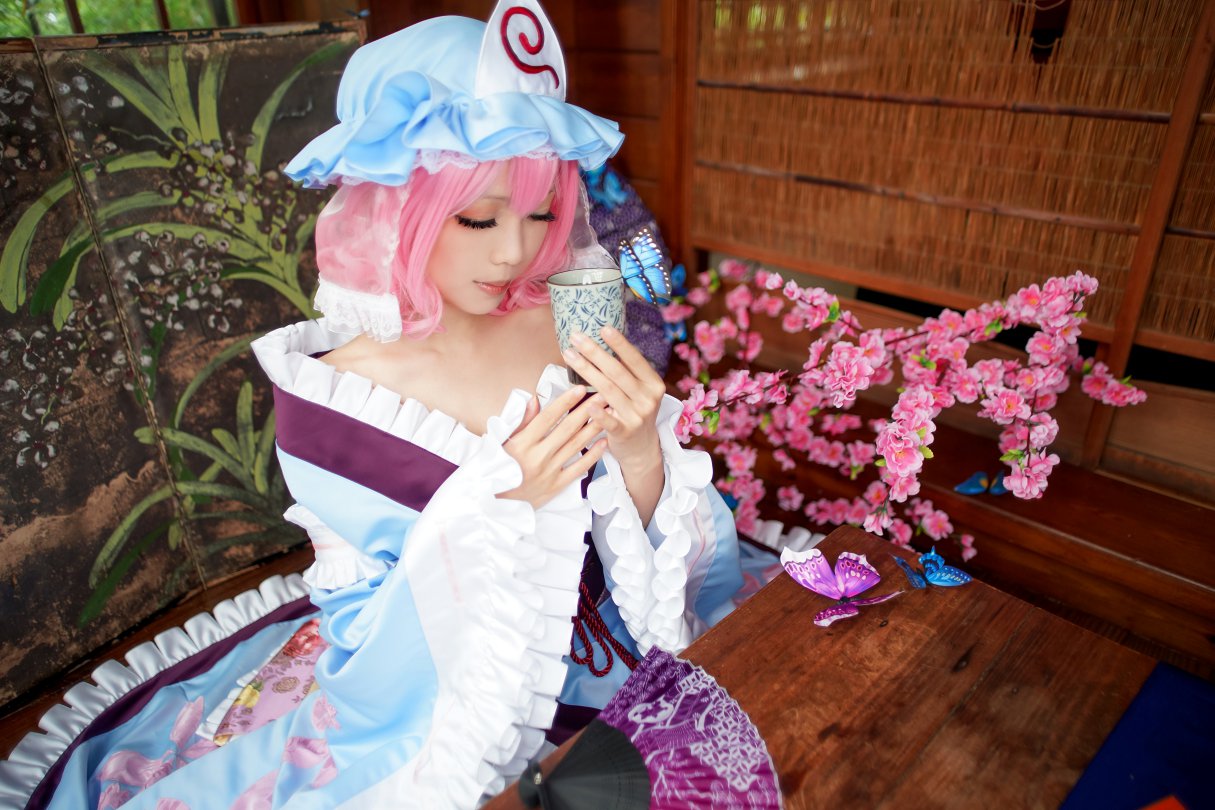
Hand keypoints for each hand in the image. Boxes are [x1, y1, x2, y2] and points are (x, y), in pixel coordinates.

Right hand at [499, 385, 606, 509]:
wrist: (491, 504)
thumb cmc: (494, 470)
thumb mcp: (500, 442)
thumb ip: (521, 422)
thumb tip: (535, 400)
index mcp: (522, 443)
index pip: (548, 417)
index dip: (565, 402)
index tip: (579, 389)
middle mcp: (537, 456)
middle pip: (567, 429)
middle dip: (587, 410)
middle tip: (602, 396)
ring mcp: (548, 472)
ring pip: (576, 446)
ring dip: (594, 428)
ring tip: (607, 414)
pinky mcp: (555, 486)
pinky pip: (578, 469)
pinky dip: (593, 456)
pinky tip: (603, 443)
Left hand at [563, 326, 664, 474]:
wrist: (641, 448)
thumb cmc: (634, 412)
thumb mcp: (639, 391)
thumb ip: (627, 371)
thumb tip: (603, 340)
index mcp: (653, 383)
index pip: (635, 359)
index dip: (619, 343)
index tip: (603, 328)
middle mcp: (648, 398)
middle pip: (617, 372)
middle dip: (595, 352)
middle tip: (576, 337)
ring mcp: (638, 416)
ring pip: (608, 390)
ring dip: (586, 370)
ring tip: (569, 355)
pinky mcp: (625, 432)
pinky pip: (610, 421)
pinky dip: (599, 413)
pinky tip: (587, 404)